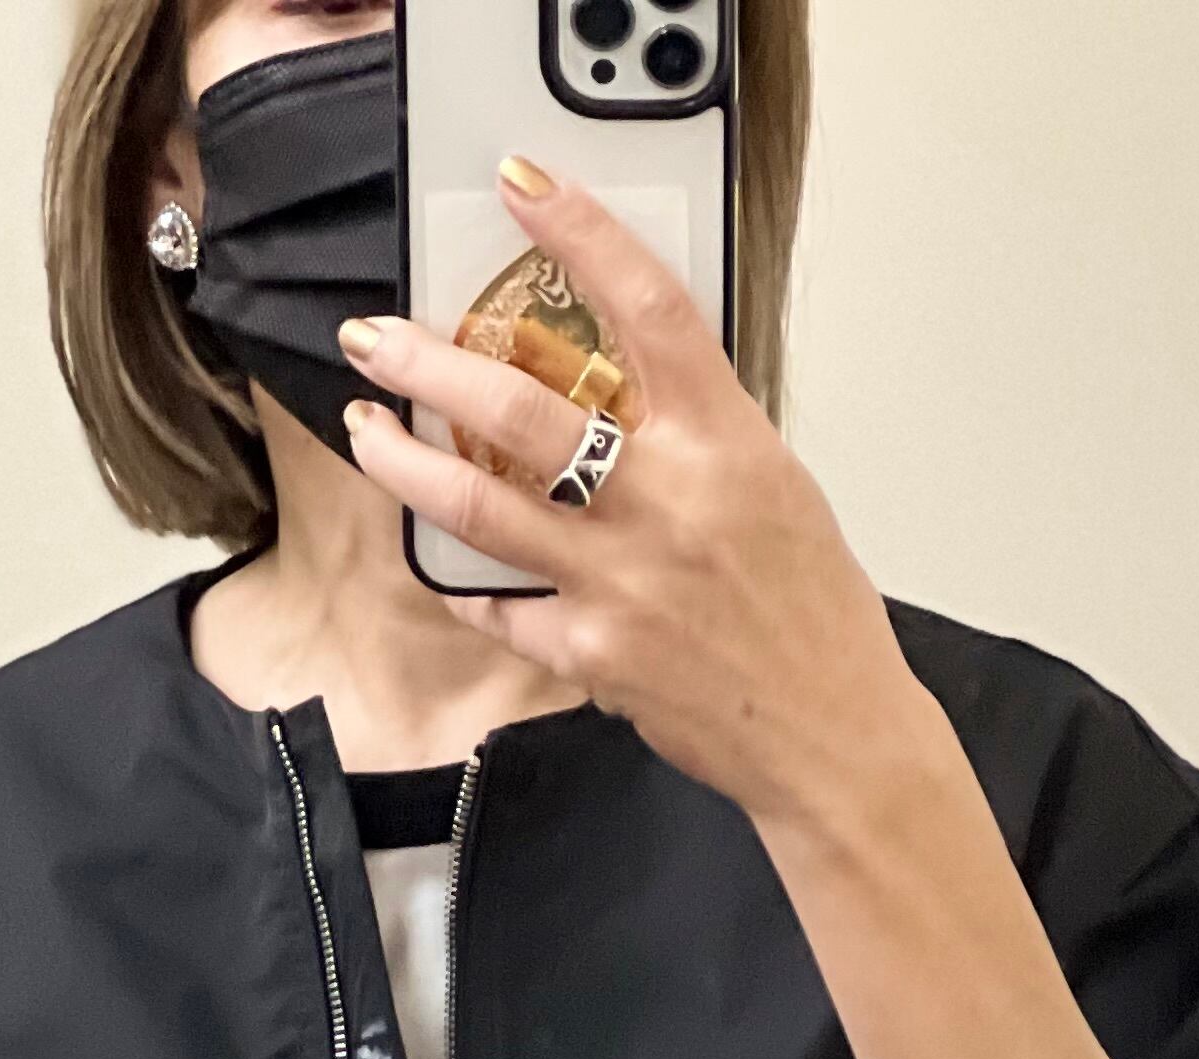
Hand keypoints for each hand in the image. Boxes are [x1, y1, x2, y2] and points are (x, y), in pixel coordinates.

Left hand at [336, 160, 937, 846]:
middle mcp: (667, 500)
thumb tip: (621, 396)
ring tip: (365, 431)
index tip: (523, 184)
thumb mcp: (775, 488)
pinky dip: (472, 588)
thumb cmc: (813, 614)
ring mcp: (622, 580)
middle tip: (376, 339)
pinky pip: (506, 608)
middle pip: (521, 407)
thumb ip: (697, 436)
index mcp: (725, 442)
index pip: (647, 308)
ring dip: (406, 463)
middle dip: (430, 363)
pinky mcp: (593, 653)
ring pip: (482, 503)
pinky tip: (449, 569)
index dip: (580, 234)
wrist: (832, 734)